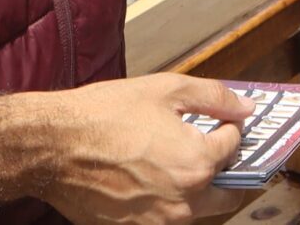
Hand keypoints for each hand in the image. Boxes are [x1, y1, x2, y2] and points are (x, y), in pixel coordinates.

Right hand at [30, 74, 250, 224]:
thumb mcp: (166, 89)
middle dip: (226, 171)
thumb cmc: (106, 114)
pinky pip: (164, 220)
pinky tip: (147, 180)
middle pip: (228, 193)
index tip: (220, 122)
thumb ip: (214, 97)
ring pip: (196, 210)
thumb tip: (246, 107)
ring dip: (196, 190)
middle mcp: (184, 201)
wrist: (54, 147)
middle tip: (213, 152)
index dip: (230, 128)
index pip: (234, 146)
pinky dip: (166, 203)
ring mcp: (159, 223)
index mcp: (197, 164)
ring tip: (173, 163)